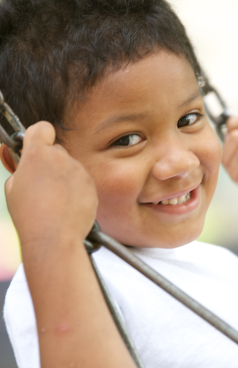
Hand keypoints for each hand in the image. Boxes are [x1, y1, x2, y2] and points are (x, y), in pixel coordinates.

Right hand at [5, 121, 97, 248]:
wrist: (54, 238)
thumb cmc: (30, 216)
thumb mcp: (13, 188)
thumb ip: (22, 169)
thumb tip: (27, 166)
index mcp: (37, 154)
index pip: (42, 128)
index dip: (39, 136)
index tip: (37, 146)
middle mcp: (61, 158)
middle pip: (57, 152)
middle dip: (51, 164)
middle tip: (43, 184)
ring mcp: (79, 171)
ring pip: (71, 168)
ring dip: (65, 179)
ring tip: (56, 201)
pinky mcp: (92, 185)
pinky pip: (82, 183)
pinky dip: (77, 191)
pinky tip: (68, 207)